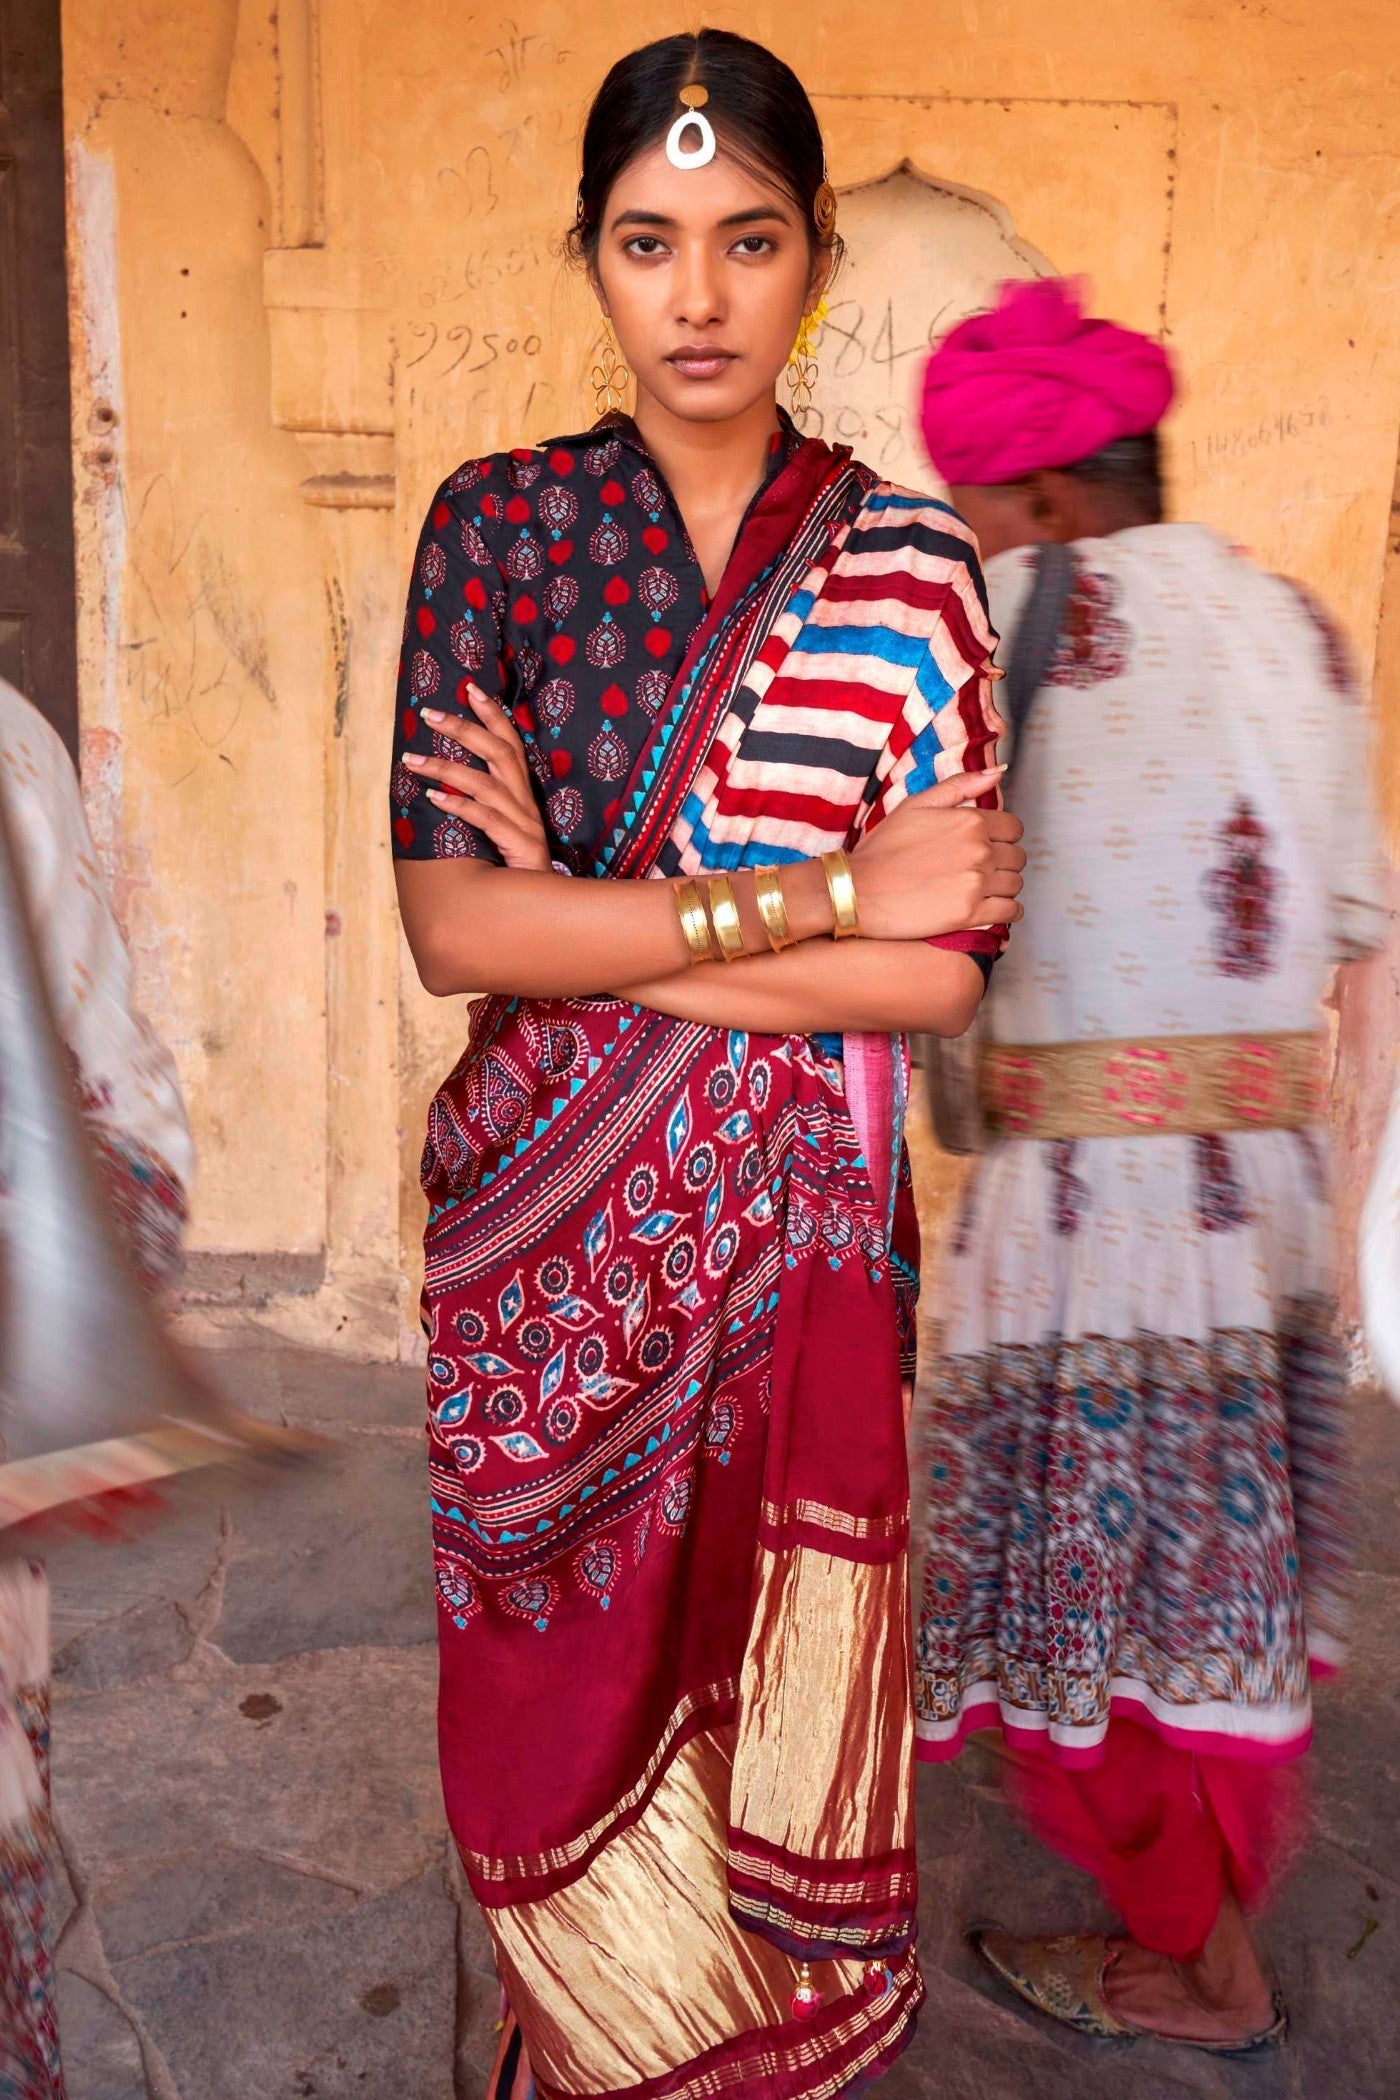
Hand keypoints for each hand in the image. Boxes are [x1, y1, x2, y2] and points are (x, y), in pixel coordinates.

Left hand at [403, 686, 551, 871]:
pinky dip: (460, 806)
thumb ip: (482, 805)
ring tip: (411, 761)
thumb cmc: (514, 868)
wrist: (544, 906)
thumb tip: (441, 783)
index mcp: (523, 795)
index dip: (493, 715)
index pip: (511, 745)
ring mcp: (525, 825)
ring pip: (486, 785)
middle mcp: (526, 804)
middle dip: (464, 729)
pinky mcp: (520, 847)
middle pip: (499, 754)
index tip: (470, 689)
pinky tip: (434, 797)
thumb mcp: (501, 830)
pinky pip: (487, 820)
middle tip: (429, 713)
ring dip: (446, 768)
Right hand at [850, 769, 1024, 940]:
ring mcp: (976, 883)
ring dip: (1003, 888)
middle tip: (982, 871)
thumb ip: (959, 785)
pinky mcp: (970, 914)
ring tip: (983, 891)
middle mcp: (979, 850)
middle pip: (1016, 857)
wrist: (856, 890)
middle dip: (1003, 863)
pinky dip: (1007, 912)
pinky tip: (992, 910)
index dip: (1002, 838)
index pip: (1013, 828)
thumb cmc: (881, 849)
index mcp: (970, 821)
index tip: (988, 847)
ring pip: (1015, 884)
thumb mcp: (915, 804)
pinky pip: (1009, 912)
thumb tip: (997, 772)